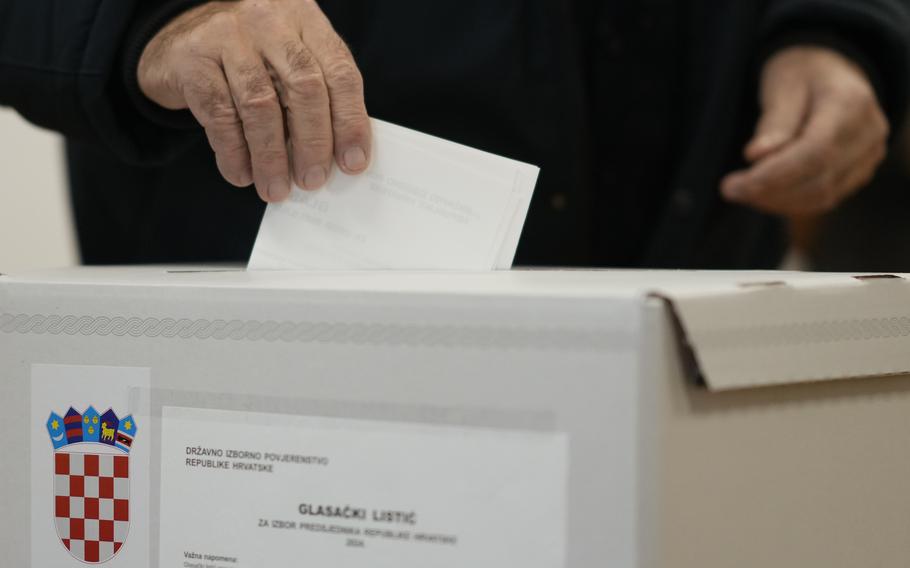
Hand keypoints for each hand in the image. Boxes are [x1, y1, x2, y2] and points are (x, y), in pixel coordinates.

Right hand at [138, 0, 371, 201]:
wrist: (180, 36)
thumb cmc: (250, 57)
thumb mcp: (289, 59)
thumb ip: (317, 94)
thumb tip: (339, 156)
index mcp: (305, 20)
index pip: (340, 72)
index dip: (350, 121)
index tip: (352, 163)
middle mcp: (270, 21)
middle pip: (305, 87)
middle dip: (313, 143)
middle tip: (313, 180)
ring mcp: (228, 36)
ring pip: (260, 105)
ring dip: (271, 157)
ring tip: (275, 188)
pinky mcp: (193, 59)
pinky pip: (219, 115)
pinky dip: (234, 153)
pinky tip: (242, 174)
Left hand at [721, 46, 888, 214]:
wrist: (833, 76)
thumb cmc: (802, 75)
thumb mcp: (782, 84)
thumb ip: (774, 121)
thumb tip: (757, 157)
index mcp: (851, 103)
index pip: (814, 152)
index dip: (773, 175)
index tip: (733, 186)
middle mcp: (869, 134)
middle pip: (819, 180)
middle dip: (768, 192)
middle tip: (729, 189)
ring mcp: (868, 157)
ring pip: (821, 197)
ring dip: (776, 202)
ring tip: (742, 191)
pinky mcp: (858, 174)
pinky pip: (823, 200)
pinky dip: (789, 203)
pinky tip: (762, 194)